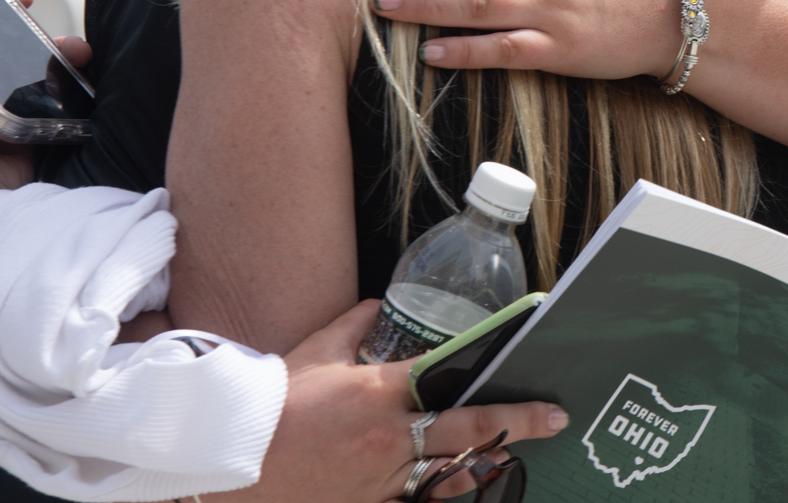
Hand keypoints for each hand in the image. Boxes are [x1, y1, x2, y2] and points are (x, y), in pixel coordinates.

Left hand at [0, 0, 85, 239]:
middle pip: (23, 57)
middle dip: (42, 32)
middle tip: (59, 20)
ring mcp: (29, 126)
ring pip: (55, 77)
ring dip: (70, 58)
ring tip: (83, 53)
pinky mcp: (60, 142)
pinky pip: (79, 104)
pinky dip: (89, 88)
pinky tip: (95, 80)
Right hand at [227, 300, 564, 501]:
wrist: (231, 465)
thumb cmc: (271, 406)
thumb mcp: (313, 354)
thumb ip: (353, 325)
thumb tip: (379, 304)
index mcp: (379, 392)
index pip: (451, 379)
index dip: (494, 376)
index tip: (529, 371)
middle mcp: (389, 437)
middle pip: (470, 430)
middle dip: (519, 423)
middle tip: (556, 418)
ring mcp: (381, 479)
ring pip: (451, 473)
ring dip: (484, 464)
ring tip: (511, 457)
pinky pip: (416, 502)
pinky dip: (440, 493)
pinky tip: (457, 485)